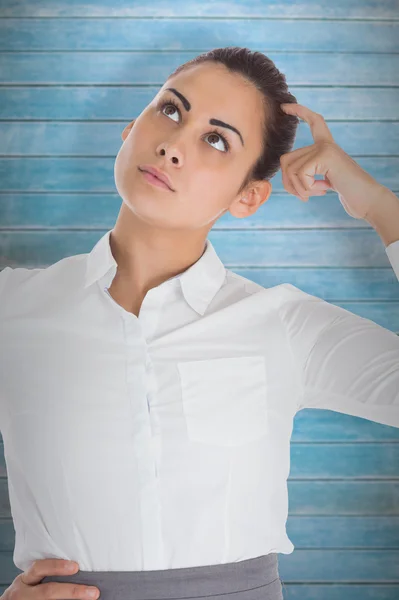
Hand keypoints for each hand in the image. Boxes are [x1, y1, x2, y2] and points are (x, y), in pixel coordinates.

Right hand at [0, 559, 99, 599]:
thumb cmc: (26, 592)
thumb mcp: (30, 581)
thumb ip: (46, 575)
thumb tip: (78, 570)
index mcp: (24, 580)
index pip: (39, 568)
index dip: (57, 566)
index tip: (76, 567)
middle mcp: (22, 594)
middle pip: (48, 591)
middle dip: (73, 591)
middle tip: (93, 592)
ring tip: (89, 599)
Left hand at [279, 103, 383, 219]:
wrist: (365, 197)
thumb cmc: (345, 191)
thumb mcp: (321, 180)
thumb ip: (305, 172)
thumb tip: (284, 169)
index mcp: (325, 146)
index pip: (312, 122)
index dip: (299, 112)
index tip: (284, 107)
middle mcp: (325, 143)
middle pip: (286, 160)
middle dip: (288, 183)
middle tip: (305, 196)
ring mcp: (325, 147)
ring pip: (290, 170)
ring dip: (300, 189)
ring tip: (317, 192)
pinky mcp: (325, 155)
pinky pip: (300, 174)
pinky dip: (307, 188)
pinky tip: (324, 189)